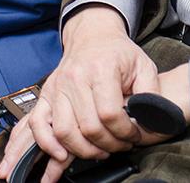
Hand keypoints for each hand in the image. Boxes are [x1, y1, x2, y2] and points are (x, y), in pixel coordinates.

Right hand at [0, 7, 159, 182]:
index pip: (110, 113)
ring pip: (64, 130)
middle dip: (108, 144)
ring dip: (83, 150)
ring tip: (99, 151)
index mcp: (101, 69)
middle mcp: (75, 78)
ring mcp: (57, 87)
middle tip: (120, 146)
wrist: (93, 36)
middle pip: (88, 126)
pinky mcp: (46, 94)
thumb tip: (151, 119)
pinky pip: (38, 124)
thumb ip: (151, 93)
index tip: (133, 136)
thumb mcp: (144, 66)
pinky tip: (62, 154)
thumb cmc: (118, 53)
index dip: (124, 132)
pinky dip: (47, 143)